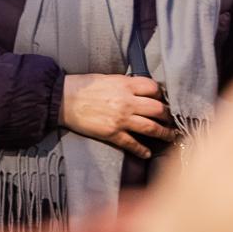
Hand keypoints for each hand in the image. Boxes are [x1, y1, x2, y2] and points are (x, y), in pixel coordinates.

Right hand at [59, 73, 173, 158]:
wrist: (61, 99)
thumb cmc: (81, 86)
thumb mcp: (106, 78)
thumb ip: (125, 84)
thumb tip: (139, 90)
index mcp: (124, 85)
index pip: (154, 88)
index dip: (161, 95)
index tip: (163, 100)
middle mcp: (126, 101)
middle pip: (158, 109)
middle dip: (168, 116)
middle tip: (171, 120)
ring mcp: (120, 119)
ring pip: (151, 128)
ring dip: (164, 133)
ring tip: (169, 136)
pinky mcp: (112, 133)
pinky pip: (133, 143)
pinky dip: (142, 150)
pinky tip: (147, 153)